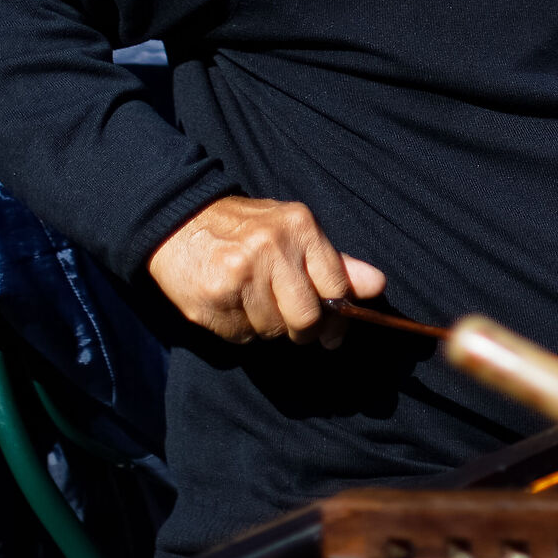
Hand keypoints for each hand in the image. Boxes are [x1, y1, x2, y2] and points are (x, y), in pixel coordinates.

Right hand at [146, 195, 385, 347]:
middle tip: (295, 328)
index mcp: (300, 226)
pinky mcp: (213, 295)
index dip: (338, 318)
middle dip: (304, 331)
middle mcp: (272, 246)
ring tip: (254, 303)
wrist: (179, 222)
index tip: (333, 332)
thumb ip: (336, 263)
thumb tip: (377, 285)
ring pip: (273, 330)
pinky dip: (241, 330)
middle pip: (306, 317)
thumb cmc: (247, 230)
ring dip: (268, 328)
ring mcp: (240, 271)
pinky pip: (242, 335)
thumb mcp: (295, 234)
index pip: (336, 287)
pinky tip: (232, 306)